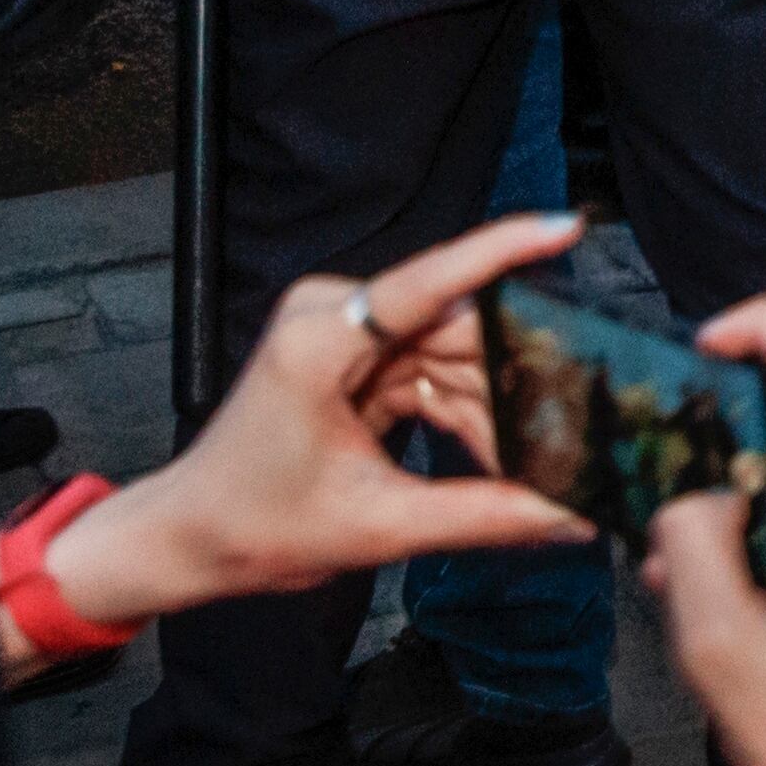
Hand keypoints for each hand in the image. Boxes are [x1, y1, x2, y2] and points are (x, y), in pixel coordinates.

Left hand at [35, 210, 593, 644]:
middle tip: (577, 420)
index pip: (428, 282)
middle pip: (454, 327)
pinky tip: (498, 452)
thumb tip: (567, 516)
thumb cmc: (252, 526)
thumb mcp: (376, 527)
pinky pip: (432, 372)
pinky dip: (464, 412)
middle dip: (513, 374)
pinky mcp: (353, 357)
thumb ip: (482, 517)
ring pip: (452, 354)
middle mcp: (332, 316)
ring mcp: (342, 334)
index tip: (563, 227)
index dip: (502, 250)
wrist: (189, 539)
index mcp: (319, 340)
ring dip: (492, 404)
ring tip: (539, 456)